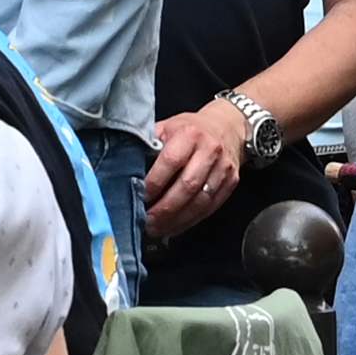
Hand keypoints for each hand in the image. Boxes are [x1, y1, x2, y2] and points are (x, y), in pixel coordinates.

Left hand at [143, 107, 248, 237]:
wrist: (228, 126)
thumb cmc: (190, 129)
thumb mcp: (167, 127)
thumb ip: (148, 145)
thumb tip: (124, 170)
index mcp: (189, 134)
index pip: (170, 162)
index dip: (153, 183)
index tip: (139, 198)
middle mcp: (209, 150)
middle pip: (187, 186)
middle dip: (164, 209)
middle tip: (146, 222)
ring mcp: (223, 167)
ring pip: (200, 201)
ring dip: (177, 220)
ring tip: (158, 229)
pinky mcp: (231, 181)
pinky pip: (210, 207)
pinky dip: (191, 220)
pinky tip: (175, 226)